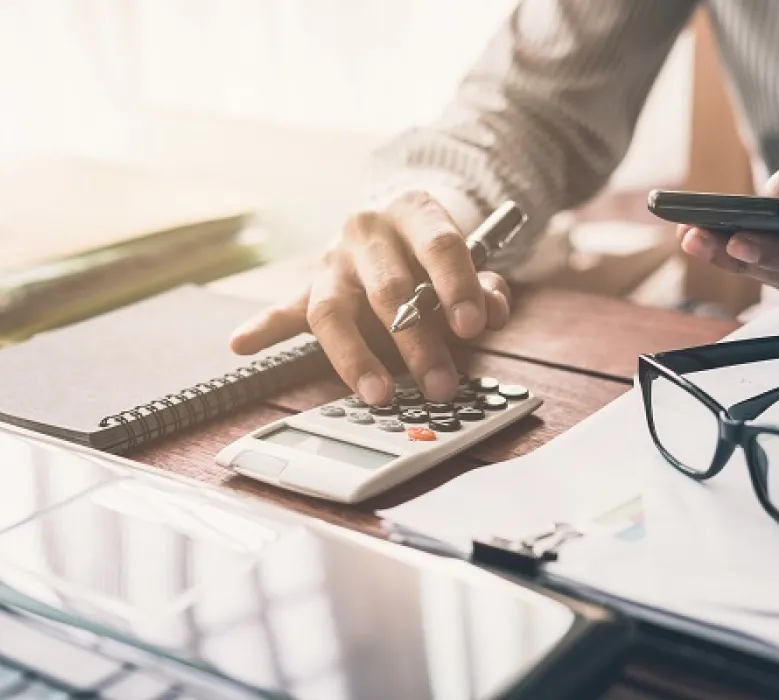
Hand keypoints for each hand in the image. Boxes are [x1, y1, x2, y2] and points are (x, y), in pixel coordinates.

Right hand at [229, 191, 511, 404]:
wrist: (395, 224)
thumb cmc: (433, 253)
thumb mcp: (468, 262)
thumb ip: (484, 286)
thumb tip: (492, 311)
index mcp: (413, 213)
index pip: (438, 246)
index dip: (457, 286)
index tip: (472, 326)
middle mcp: (367, 230)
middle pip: (388, 288)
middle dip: (416, 341)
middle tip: (440, 383)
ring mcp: (332, 259)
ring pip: (333, 309)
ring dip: (355, 357)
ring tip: (378, 394)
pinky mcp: (308, 286)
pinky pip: (283, 309)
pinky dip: (263, 328)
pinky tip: (241, 344)